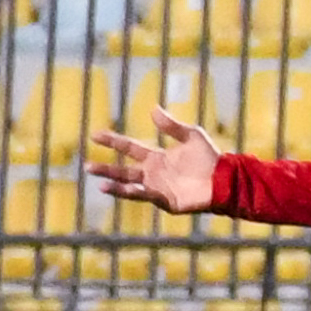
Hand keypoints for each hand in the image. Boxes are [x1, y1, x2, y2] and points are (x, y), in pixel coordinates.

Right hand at [91, 104, 223, 212]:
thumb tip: (152, 108)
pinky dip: (133, 193)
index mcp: (156, 157)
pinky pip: (146, 196)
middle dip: (105, 168)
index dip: (112, 141)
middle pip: (123, 170)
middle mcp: (153, 173)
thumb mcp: (191, 135)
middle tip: (86, 166)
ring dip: (115, 185)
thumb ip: (171, 125)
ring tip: (100, 184)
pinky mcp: (166, 201)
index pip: (129, 148)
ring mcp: (158, 188)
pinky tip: (123, 190)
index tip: (95, 134)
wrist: (224, 178)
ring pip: (131, 186)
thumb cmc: (209, 158)